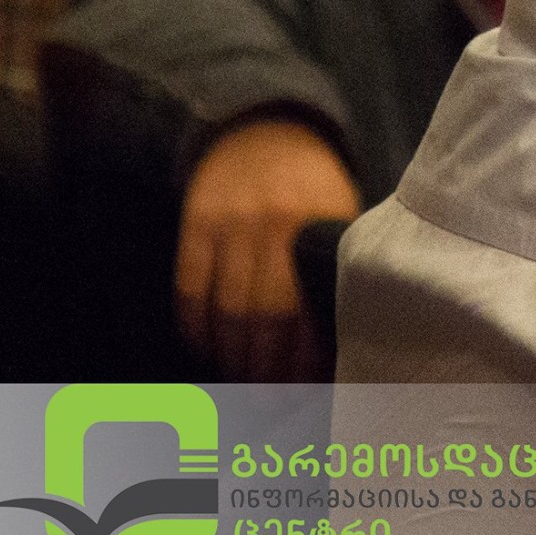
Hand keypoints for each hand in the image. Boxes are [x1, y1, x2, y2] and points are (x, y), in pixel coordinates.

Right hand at [175, 117, 359, 380]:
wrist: (268, 131)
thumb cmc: (316, 188)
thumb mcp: (343, 215)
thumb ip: (339, 268)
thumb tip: (347, 342)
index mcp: (322, 229)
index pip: (309, 311)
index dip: (305, 359)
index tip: (306, 392)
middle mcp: (276, 227)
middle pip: (263, 318)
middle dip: (265, 370)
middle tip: (271, 403)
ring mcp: (231, 224)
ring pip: (224, 310)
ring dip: (231, 357)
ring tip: (242, 383)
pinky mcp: (195, 223)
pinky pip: (188, 289)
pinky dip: (195, 328)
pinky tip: (208, 349)